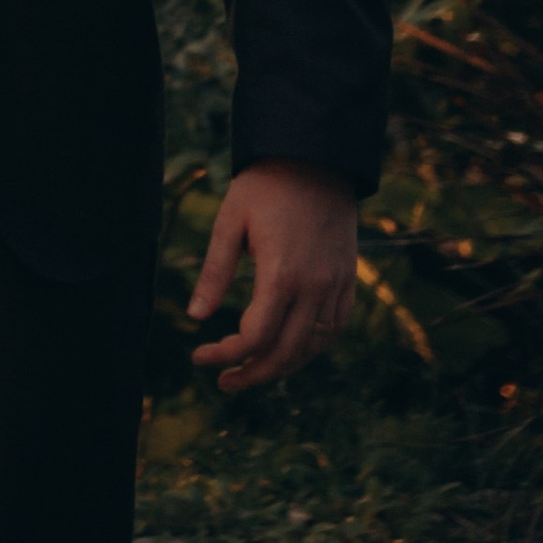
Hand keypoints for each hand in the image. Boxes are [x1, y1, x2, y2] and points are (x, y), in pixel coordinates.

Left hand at [187, 159, 358, 393]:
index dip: (226, 355)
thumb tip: (195, 317)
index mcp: (281, 274)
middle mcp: (314, 287)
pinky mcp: (348, 280)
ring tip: (250, 371)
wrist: (316, 159)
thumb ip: (215, 273)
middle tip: (223, 382)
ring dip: (281, 367)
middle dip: (251, 374)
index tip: (199, 356)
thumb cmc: (265, 188)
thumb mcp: (229, 223)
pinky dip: (311, 347)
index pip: (255, 337)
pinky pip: (334, 329)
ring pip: (312, 347)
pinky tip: (288, 349)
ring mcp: (336, 285)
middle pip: (285, 354)